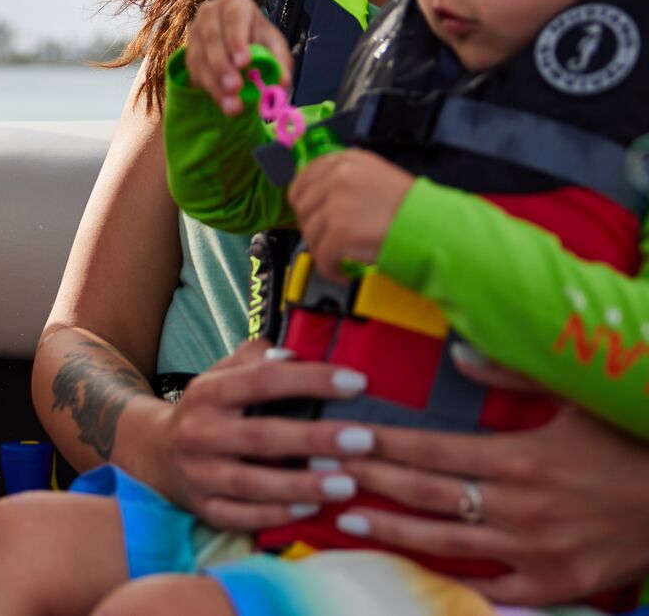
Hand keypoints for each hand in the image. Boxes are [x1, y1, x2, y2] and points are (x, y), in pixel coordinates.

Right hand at [152, 339, 378, 530]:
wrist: (154, 452)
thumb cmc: (207, 410)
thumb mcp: (220, 375)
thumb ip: (255, 359)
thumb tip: (295, 354)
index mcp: (207, 392)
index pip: (262, 380)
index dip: (310, 379)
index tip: (356, 381)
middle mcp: (199, 432)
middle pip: (261, 435)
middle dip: (315, 438)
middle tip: (364, 439)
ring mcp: (199, 473)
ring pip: (253, 483)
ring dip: (302, 484)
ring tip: (347, 484)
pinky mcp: (203, 508)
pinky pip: (242, 516)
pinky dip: (277, 515)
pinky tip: (312, 510)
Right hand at [186, 0, 292, 115]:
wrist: (234, 42)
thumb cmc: (257, 39)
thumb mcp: (273, 45)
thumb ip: (279, 61)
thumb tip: (283, 82)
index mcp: (235, 5)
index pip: (234, 18)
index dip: (237, 40)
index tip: (244, 63)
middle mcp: (210, 14)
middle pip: (212, 38)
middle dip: (223, 65)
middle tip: (236, 88)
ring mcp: (195, 32)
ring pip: (201, 57)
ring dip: (216, 83)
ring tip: (232, 105)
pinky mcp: (188, 52)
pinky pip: (195, 72)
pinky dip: (210, 89)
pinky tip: (224, 102)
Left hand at [289, 150, 413, 278]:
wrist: (437, 228)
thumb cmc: (416, 209)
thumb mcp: (378, 178)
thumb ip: (347, 181)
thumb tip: (320, 198)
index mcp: (348, 160)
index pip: (305, 176)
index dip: (303, 199)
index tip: (309, 213)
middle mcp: (338, 176)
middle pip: (303, 206)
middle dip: (313, 227)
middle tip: (328, 240)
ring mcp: (336, 203)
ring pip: (310, 233)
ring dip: (323, 250)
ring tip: (341, 257)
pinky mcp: (339, 231)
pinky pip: (321, 256)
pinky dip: (330, 268)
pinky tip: (344, 271)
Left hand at [341, 351, 648, 603]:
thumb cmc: (630, 442)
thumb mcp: (578, 396)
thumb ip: (513, 372)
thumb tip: (457, 352)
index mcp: (520, 459)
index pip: (431, 450)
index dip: (381, 444)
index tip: (342, 435)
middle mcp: (519, 507)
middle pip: (424, 493)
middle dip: (368, 481)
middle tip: (322, 472)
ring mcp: (535, 551)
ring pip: (445, 542)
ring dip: (391, 531)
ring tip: (346, 520)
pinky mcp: (555, 584)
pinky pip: (492, 588)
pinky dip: (451, 580)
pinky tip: (413, 570)